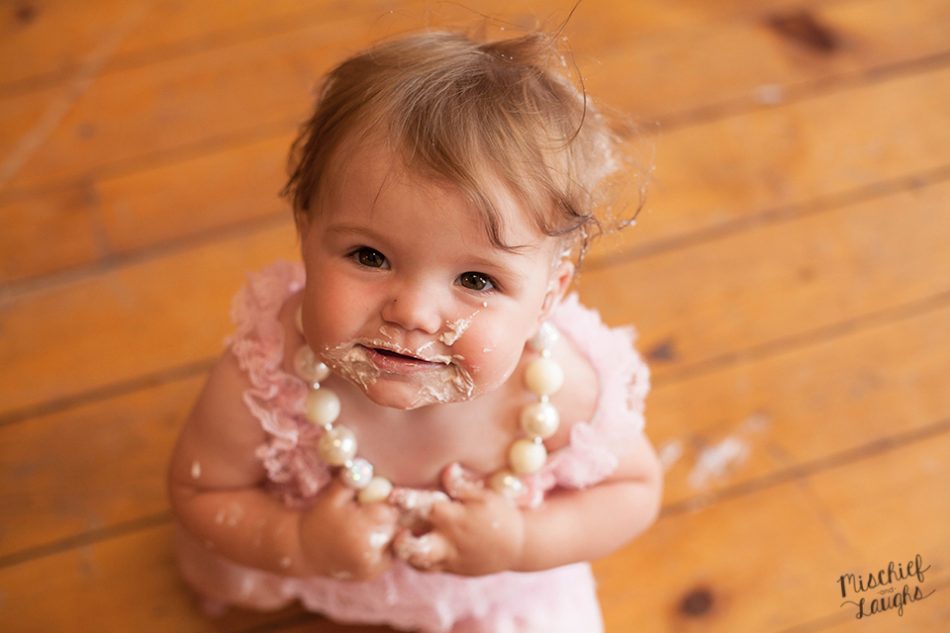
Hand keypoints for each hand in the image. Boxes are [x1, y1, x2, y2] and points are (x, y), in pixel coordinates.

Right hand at [298, 478, 399, 580]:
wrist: (304, 551)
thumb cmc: (319, 518)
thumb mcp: (333, 496)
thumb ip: (352, 480)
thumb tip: (367, 467)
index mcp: (360, 530)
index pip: (390, 512)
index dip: (384, 503)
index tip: (374, 500)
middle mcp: (368, 552)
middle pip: (395, 527)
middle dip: (386, 517)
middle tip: (369, 513)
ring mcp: (371, 567)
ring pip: (393, 541)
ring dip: (386, 531)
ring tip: (365, 527)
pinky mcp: (371, 574)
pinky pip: (388, 555)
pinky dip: (382, 546)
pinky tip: (365, 540)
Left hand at [393, 463, 524, 575]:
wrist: (519, 546)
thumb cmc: (501, 515)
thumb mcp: (486, 497)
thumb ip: (463, 485)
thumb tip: (448, 469)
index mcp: (455, 518)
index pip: (426, 508)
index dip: (407, 500)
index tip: (392, 495)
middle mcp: (448, 541)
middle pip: (415, 547)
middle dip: (400, 541)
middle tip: (393, 528)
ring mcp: (449, 558)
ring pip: (417, 562)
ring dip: (404, 552)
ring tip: (399, 538)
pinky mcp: (452, 570)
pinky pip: (427, 569)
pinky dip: (416, 560)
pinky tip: (413, 547)